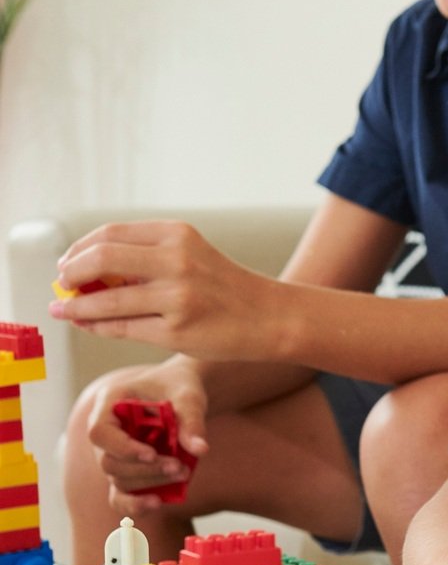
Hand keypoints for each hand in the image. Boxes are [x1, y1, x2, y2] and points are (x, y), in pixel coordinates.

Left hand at [50, 221, 273, 360]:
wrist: (269, 317)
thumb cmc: (223, 287)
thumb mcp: (190, 255)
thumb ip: (146, 257)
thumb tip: (87, 270)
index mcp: (177, 234)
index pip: (111, 234)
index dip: (80, 248)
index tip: (68, 262)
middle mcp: (177, 260)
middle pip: (101, 258)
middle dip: (71, 272)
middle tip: (62, 284)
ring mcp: (178, 297)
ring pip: (107, 300)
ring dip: (76, 306)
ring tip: (63, 310)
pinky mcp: (177, 331)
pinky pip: (123, 328)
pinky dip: (97, 326)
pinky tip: (87, 324)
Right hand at [84, 360, 208, 514]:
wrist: (181, 393)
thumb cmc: (179, 387)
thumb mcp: (188, 396)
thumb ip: (191, 420)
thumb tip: (200, 450)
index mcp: (109, 403)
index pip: (99, 433)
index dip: (122, 448)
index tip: (152, 455)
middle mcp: (105, 431)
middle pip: (109, 462)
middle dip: (144, 470)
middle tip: (179, 468)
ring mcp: (113, 454)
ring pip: (118, 480)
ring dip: (149, 483)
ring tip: (183, 473)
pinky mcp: (127, 471)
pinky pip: (120, 496)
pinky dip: (135, 504)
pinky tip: (158, 503)